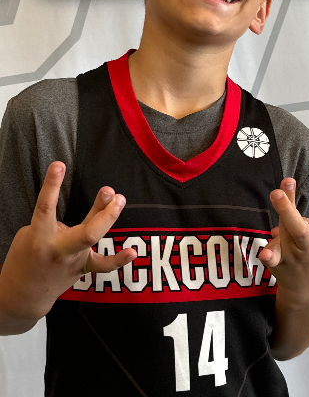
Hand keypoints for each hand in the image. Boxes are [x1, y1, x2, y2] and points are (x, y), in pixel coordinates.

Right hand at [0, 162, 135, 324]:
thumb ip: (54, 221)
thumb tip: (83, 210)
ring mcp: (74, 260)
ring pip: (94, 238)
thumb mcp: (30, 235)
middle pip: (85, 231)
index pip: (45, 208)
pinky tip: (133, 252)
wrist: (23, 296)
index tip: (59, 165)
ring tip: (119, 199)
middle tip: (109, 190)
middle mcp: (59, 249)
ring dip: (108, 218)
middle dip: (100, 209)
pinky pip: (103, 265)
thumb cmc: (25, 259)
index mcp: (40, 237)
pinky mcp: (83, 268)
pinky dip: (119, 259)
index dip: (51, 186)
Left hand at [259, 159, 308, 306]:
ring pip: (290, 235)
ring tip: (275, 194)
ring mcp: (297, 256)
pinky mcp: (282, 267)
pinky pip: (273, 260)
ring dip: (284, 215)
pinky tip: (263, 252)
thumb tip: (283, 189)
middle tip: (286, 180)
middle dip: (293, 203)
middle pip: (303, 223)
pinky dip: (268, 255)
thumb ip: (297, 212)